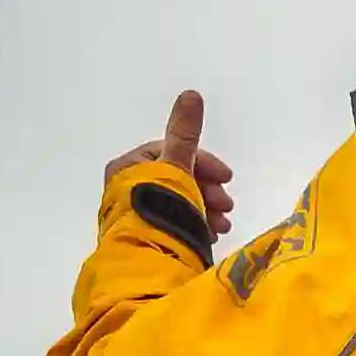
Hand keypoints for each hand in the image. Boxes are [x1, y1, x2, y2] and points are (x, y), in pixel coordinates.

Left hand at [107, 89, 235, 236]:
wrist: (148, 261)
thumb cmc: (160, 210)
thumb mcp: (177, 168)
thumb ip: (185, 134)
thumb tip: (191, 94)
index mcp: (129, 167)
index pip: (172, 153)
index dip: (205, 163)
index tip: (228, 179)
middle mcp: (127, 188)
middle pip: (177, 179)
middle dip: (208, 191)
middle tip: (227, 207)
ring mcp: (134, 214)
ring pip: (178, 202)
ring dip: (206, 209)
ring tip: (222, 226)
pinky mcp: (143, 237)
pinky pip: (172, 222)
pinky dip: (195, 224)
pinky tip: (211, 235)